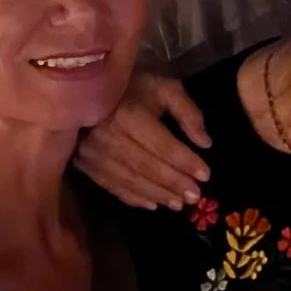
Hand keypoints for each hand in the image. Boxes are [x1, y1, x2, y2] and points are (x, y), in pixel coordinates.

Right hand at [74, 70, 210, 209]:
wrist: (86, 87)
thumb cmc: (134, 86)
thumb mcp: (166, 88)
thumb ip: (188, 113)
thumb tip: (205, 143)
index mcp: (131, 115)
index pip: (164, 146)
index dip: (186, 162)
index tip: (206, 176)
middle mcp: (109, 137)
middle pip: (147, 167)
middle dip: (174, 184)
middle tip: (195, 197)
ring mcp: (93, 153)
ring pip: (130, 180)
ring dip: (157, 194)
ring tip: (178, 204)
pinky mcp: (84, 164)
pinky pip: (111, 186)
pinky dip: (133, 198)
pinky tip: (152, 204)